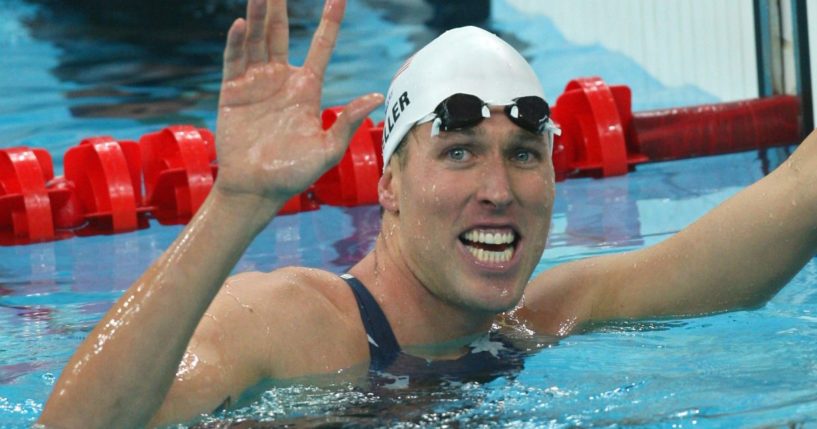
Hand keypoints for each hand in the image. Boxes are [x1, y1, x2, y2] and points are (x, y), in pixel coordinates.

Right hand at [213, 0, 382, 207]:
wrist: (256, 189)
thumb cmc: (294, 174)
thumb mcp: (327, 150)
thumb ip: (347, 123)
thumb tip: (375, 98)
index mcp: (307, 89)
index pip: (321, 47)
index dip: (330, 22)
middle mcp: (280, 79)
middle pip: (279, 34)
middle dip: (278, 9)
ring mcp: (255, 83)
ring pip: (256, 40)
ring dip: (257, 16)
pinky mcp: (232, 91)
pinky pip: (234, 60)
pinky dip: (236, 42)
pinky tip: (241, 24)